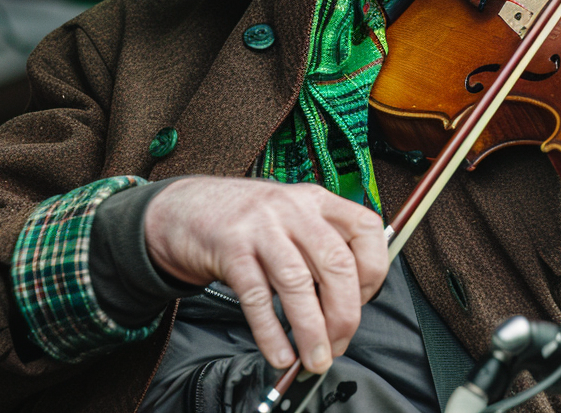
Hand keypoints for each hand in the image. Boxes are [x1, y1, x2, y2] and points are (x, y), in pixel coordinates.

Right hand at [144, 176, 387, 373]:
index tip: (363, 301)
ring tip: (315, 359)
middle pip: (336, 263)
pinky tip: (280, 353)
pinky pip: (257, 298)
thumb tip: (349, 304)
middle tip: (340, 343)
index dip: (373, 271)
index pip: (366, 229)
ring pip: (297, 283)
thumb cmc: (248, 220)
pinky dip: (271, 332)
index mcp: (317, 200)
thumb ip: (322, 247)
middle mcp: (293, 209)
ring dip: (311, 330)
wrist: (187, 209)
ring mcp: (261, 228)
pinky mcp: (230, 250)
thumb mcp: (293, 217)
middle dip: (345, 314)